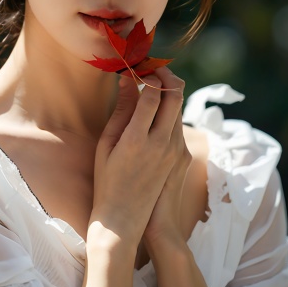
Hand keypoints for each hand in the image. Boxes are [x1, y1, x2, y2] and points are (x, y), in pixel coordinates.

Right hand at [90, 68, 185, 248]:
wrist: (125, 218)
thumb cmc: (107, 179)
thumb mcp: (107, 143)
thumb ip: (121, 110)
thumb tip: (127, 80)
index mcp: (137, 139)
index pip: (153, 95)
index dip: (147, 76)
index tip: (137, 69)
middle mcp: (161, 143)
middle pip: (176, 96)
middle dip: (166, 76)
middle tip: (151, 68)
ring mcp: (174, 150)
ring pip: (180, 108)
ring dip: (169, 91)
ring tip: (152, 85)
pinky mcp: (181, 156)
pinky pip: (178, 123)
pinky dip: (169, 110)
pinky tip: (154, 109)